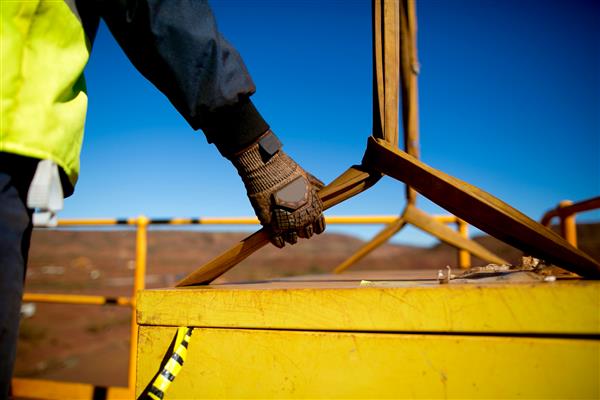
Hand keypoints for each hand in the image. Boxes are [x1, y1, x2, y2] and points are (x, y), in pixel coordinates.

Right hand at [231, 131, 325, 246]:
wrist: (266, 167)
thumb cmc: (286, 170)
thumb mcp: (305, 176)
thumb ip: (315, 186)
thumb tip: (324, 188)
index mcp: (313, 207)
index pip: (319, 225)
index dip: (316, 227)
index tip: (313, 228)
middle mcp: (303, 217)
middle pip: (306, 233)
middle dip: (304, 232)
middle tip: (299, 230)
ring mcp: (287, 222)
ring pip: (293, 238)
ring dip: (291, 238)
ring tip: (289, 237)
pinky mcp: (271, 224)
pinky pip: (277, 238)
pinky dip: (279, 242)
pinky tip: (280, 243)